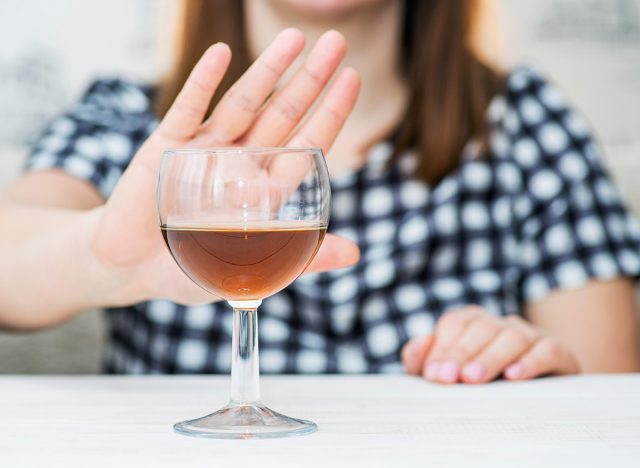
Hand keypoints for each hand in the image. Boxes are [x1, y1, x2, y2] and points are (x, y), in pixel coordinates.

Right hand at [86, 29, 360, 305]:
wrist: (131, 270)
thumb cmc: (194, 270)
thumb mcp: (254, 270)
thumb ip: (303, 258)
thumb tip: (355, 254)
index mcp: (264, 189)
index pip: (306, 144)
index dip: (330, 112)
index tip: (353, 78)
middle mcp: (240, 162)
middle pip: (282, 114)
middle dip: (309, 80)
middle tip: (335, 43)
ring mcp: (205, 150)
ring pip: (243, 105)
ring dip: (267, 71)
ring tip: (293, 39)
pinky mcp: (167, 147)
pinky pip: (188, 110)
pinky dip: (203, 83)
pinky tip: (222, 55)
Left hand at [401, 306, 579, 383]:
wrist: (538, 403)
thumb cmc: (481, 388)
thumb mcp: (447, 376)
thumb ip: (422, 360)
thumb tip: (422, 340)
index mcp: (473, 323)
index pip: (455, 323)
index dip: (443, 347)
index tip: (433, 375)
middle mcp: (502, 324)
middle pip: (482, 328)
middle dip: (462, 352)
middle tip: (450, 378)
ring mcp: (532, 335)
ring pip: (513, 336)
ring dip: (491, 357)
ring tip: (474, 378)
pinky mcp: (559, 353)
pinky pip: (547, 350)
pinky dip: (530, 362)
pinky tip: (514, 376)